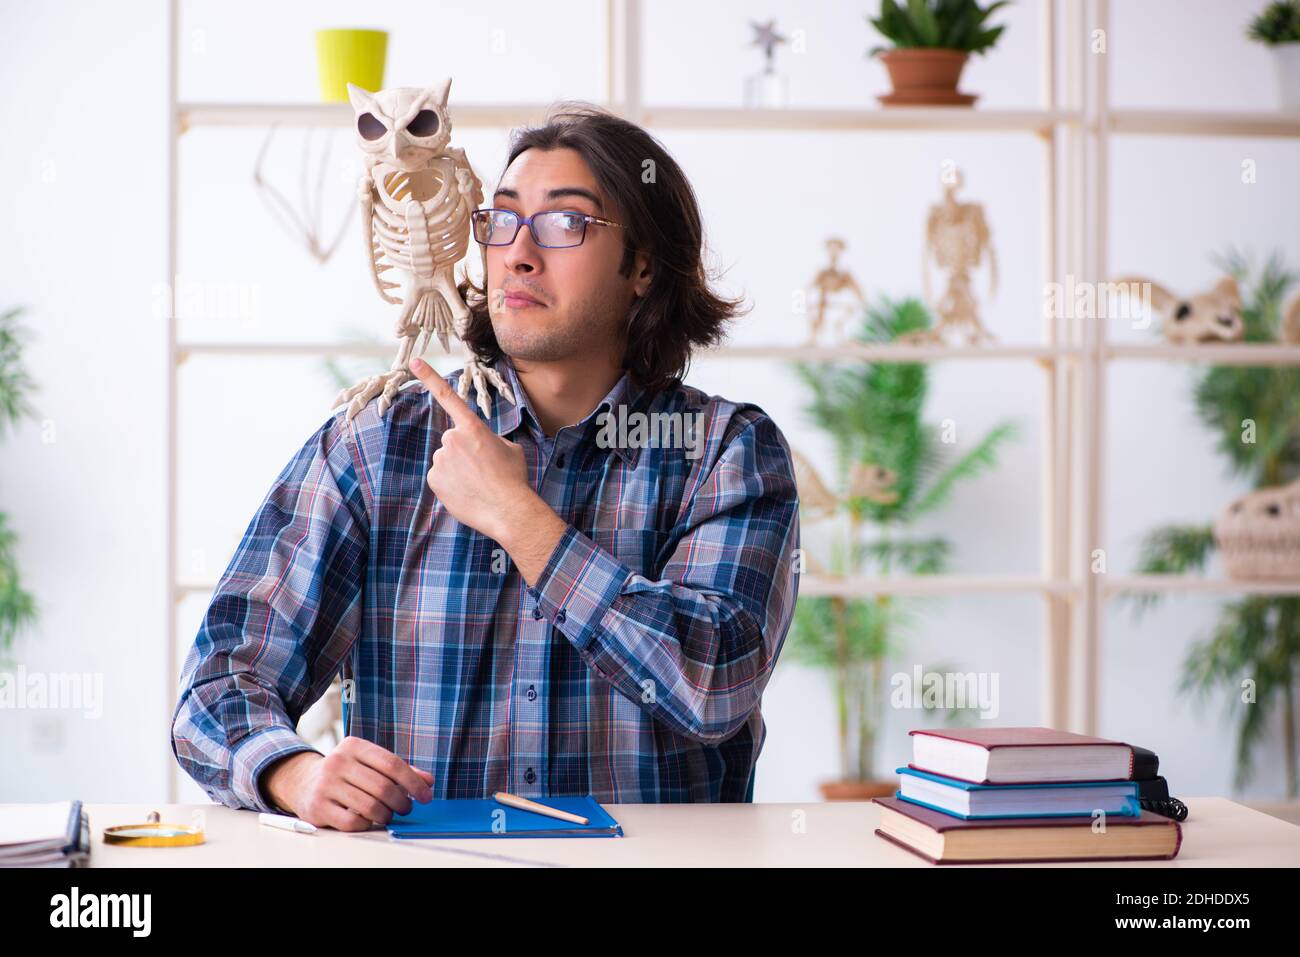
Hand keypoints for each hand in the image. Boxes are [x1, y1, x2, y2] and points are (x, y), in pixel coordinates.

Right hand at [262, 738, 433, 831]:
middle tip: (407, 807)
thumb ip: (399, 770)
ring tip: (389, 814)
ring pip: (370, 806)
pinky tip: (369, 820)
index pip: (392, 764)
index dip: (413, 782)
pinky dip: (367, 824)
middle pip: (383, 787)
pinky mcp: (318, 807)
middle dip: (402, 801)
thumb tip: (428, 781)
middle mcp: (338, 762)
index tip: (426, 795)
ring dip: (387, 815)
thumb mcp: (369, 763)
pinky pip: (353, 822)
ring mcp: (326, 785)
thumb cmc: (346, 773)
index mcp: (354, 746)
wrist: (303, 782)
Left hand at [407, 357, 535, 543]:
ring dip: (458, 470)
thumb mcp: (510, 449)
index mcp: (473, 427)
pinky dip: (451, 485)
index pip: (448, 396)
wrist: (508, 509)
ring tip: (478, 484)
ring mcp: (440, 459)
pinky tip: (467, 493)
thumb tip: (481, 447)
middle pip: (453, 441)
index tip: (414, 362)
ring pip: (446, 461)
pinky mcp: (433, 479)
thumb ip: (490, 440)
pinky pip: (440, 478)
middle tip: (484, 470)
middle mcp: (452, 438)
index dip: (429, 377)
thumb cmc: (514, 478)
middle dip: (464, 453)